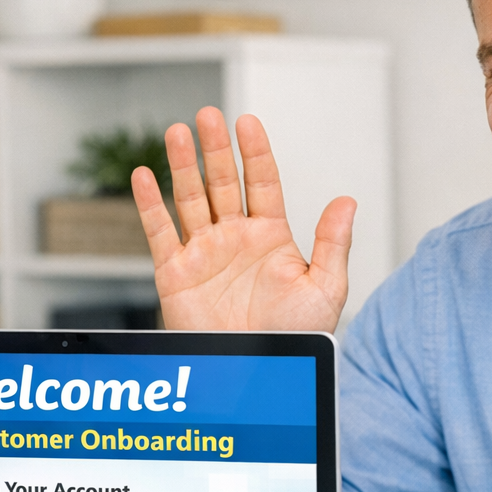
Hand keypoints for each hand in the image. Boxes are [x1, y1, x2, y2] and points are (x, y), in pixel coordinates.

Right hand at [131, 106, 356, 331]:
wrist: (259, 376)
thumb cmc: (295, 337)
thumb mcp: (325, 289)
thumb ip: (333, 244)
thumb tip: (348, 201)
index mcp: (271, 238)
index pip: (261, 183)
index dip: (254, 152)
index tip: (247, 122)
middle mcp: (235, 239)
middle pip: (222, 182)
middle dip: (215, 149)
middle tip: (208, 116)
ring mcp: (204, 254)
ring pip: (189, 199)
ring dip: (183, 166)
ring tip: (178, 131)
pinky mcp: (176, 274)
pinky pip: (160, 233)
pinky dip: (149, 205)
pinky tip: (144, 176)